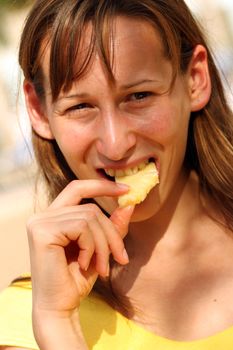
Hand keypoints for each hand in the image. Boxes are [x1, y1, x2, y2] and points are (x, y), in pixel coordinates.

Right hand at [27, 179, 133, 317]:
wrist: (60, 308)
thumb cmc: (77, 279)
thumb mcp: (100, 248)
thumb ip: (111, 226)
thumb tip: (129, 205)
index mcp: (54, 216)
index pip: (78, 188)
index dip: (101, 186)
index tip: (126, 189)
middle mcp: (43, 215)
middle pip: (91, 207)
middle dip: (111, 233)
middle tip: (121, 258)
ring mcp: (40, 222)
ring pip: (89, 217)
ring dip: (103, 245)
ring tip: (101, 267)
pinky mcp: (42, 231)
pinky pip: (82, 227)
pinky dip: (91, 247)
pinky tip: (83, 265)